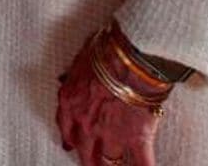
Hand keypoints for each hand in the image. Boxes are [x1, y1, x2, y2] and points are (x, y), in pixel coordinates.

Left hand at [57, 35, 161, 165]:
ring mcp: (111, 134)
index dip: (69, 139)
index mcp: (70, 103)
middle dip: (89, 161)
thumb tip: (73, 78)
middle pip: (85, 152)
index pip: (66, 128)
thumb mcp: (79, 61)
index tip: (70, 146)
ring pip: (109, 162)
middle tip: (94, 165)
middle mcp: (86, 123)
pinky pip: (141, 164)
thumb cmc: (105, 51)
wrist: (129, 58)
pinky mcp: (137, 138)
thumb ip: (76, 76)